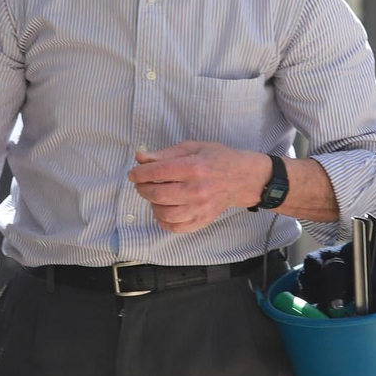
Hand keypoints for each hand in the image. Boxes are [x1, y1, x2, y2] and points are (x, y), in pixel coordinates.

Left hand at [128, 142, 270, 233]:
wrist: (242, 178)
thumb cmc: (217, 159)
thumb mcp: (192, 148)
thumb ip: (165, 154)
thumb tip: (140, 158)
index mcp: (193, 168)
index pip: (157, 172)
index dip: (139, 173)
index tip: (133, 173)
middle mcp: (196, 190)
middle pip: (157, 195)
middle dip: (143, 189)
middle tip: (142, 184)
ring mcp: (200, 208)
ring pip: (164, 214)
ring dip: (153, 205)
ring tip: (155, 197)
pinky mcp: (203, 220)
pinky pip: (176, 227)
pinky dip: (164, 221)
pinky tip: (164, 210)